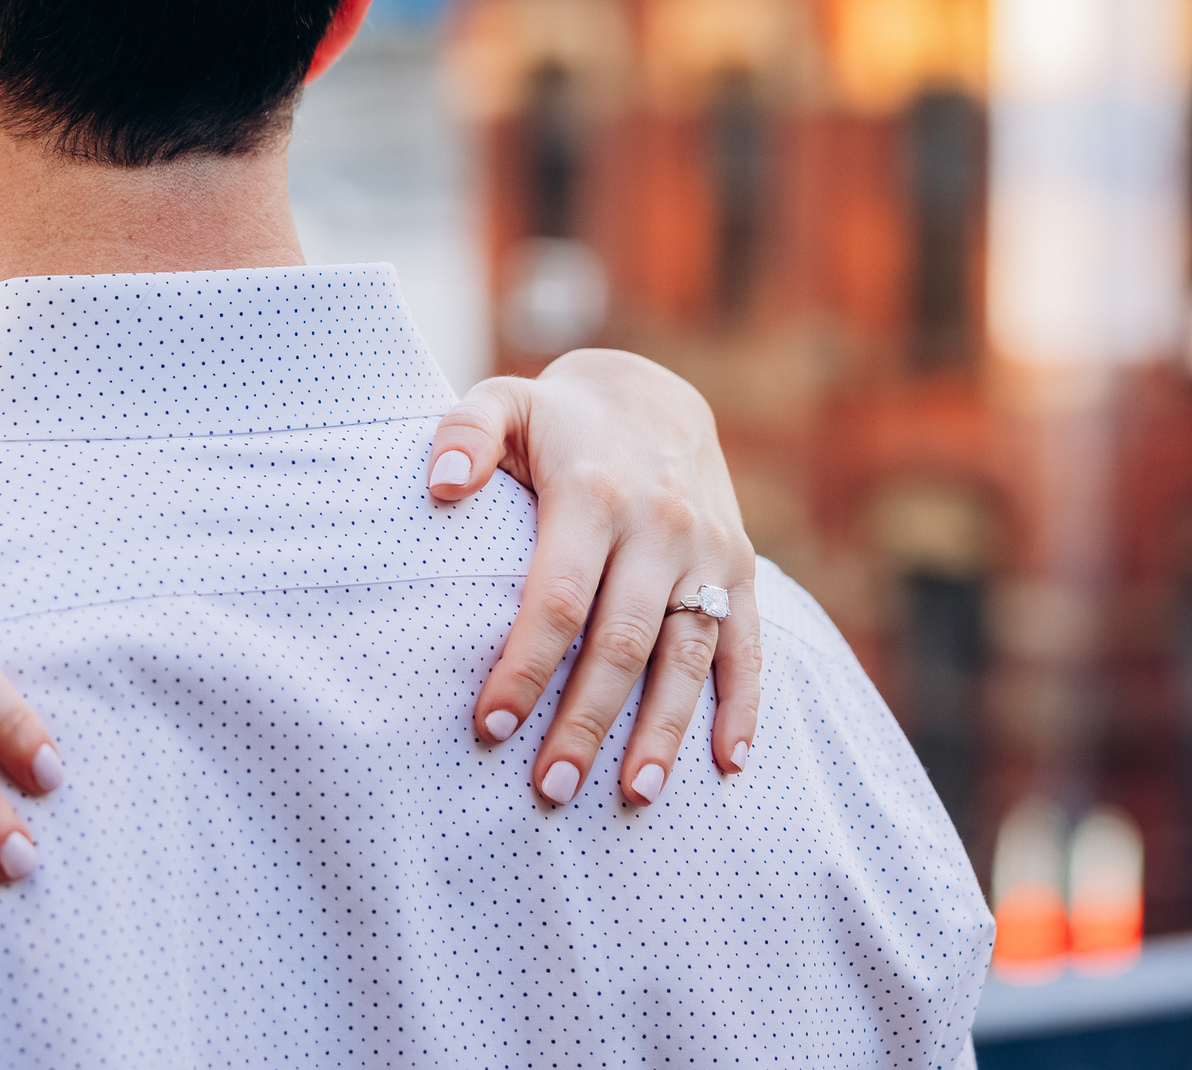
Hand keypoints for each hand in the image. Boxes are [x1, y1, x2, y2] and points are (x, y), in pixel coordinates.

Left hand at [425, 350, 757, 806]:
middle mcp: (659, 528)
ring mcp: (708, 552)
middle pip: (623, 642)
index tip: (490, 724)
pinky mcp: (741, 568)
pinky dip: (743, 706)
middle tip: (550, 786)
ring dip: (664, 731)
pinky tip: (727, 764)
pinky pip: (749, 645)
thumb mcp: (504, 400)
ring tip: (632, 795)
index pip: (558, 597)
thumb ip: (466, 434)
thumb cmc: (558, 419)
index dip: (526, 664)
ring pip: (689, 655)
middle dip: (587, 721)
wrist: (655, 396)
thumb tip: (442, 486)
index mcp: (594, 495)